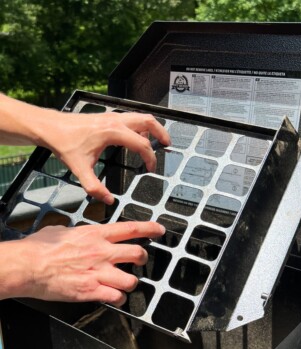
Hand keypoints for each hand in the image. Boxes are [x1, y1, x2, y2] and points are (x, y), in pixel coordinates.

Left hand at [0, 94, 170, 204]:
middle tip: (167, 144)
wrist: (52, 127)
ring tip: (157, 140)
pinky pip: (131, 118)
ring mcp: (112, 116)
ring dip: (151, 127)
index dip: (150, 157)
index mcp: (113, 132)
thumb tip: (109, 200)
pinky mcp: (108, 116)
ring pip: (140, 116)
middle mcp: (116, 120)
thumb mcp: (80, 170)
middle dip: (161, 132)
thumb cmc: (65, 144)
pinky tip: (138, 137)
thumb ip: (95, 187)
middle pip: (148, 120)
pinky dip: (140, 125)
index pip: (141, 144)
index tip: (150, 168)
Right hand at [0, 221, 164, 304]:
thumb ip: (79, 232)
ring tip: (123, 283)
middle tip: (139, 261)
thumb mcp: (62, 230)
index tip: (159, 230)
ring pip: (131, 280)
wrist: (28, 266)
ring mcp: (98, 273)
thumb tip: (80, 232)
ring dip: (130, 283)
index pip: (131, 229)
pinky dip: (118, 299)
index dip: (149, 229)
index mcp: (96, 234)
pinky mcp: (91, 291)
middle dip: (143, 259)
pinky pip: (116, 297)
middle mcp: (102, 252)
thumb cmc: (40, 247)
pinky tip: (113, 297)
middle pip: (138, 255)